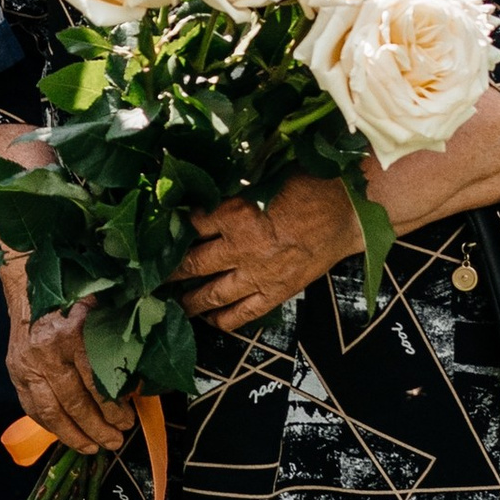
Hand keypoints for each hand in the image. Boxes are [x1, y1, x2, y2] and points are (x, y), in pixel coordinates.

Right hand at [3, 281, 136, 454]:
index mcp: (73, 333)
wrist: (30, 284)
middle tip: (115, 441)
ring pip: (52, 412)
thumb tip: (140, 386)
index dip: (114, 408)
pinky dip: (51, 427)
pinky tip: (67, 436)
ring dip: (74, 436)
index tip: (128, 420)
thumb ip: (119, 346)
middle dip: (98, 429)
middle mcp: (47, 351)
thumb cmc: (74, 297)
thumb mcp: (102, 312)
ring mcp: (27, 364)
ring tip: (92, 448)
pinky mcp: (15, 372)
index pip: (96, 383)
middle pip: (75, 403)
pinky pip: (33, 408)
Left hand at [171, 173, 363, 332]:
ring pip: (210, 294)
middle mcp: (239, 247)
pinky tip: (209, 320)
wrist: (347, 211)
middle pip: (191, 264)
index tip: (156, 237)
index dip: (170, 231)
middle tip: (151, 278)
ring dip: (188, 300)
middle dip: (169, 272)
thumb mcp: (261, 179)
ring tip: (174, 303)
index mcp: (233, 213)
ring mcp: (257, 274)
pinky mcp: (276, 292)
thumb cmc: (307, 185)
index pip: (188, 225)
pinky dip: (222, 320)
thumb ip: (231, 193)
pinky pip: (242, 314)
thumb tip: (201, 194)